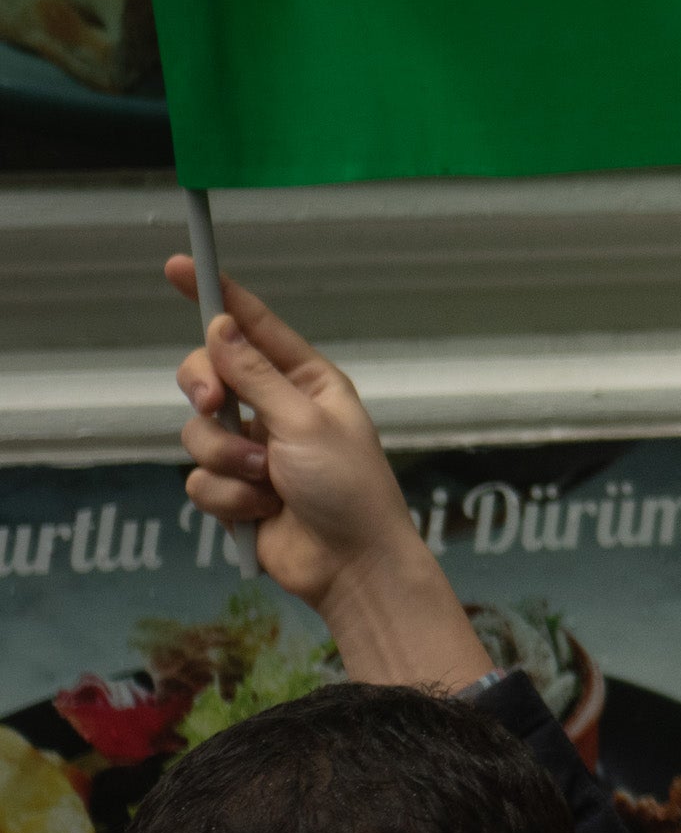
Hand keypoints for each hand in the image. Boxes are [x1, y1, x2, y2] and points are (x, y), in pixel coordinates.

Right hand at [167, 258, 492, 687]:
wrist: (350, 566)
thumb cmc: (350, 490)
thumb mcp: (306, 424)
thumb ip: (256, 378)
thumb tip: (221, 328)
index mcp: (307, 382)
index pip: (255, 328)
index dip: (216, 297)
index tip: (178, 267)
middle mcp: (277, 410)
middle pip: (207, 376)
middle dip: (205, 392)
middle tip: (215, 406)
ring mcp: (253, 450)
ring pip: (198, 433)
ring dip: (230, 461)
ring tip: (270, 483)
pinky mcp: (236, 489)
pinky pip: (200, 480)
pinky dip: (229, 499)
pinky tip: (263, 514)